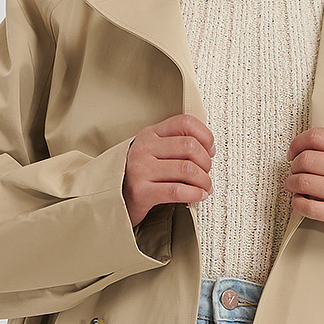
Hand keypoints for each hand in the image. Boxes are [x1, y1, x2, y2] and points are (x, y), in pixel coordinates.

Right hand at [122, 113, 213, 228]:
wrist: (113, 201)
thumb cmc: (139, 178)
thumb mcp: (153, 153)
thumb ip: (175, 145)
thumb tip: (208, 148)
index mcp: (150, 135)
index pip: (184, 123)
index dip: (205, 135)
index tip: (210, 150)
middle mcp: (144, 148)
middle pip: (190, 146)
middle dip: (206, 163)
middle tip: (206, 174)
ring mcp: (141, 169)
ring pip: (187, 169)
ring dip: (203, 181)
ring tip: (205, 188)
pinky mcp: (141, 191)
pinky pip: (177, 190)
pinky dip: (194, 194)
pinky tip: (198, 196)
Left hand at [283, 127, 323, 241]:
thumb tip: (305, 144)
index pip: (318, 137)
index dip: (298, 143)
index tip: (293, 151)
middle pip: (307, 159)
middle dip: (294, 165)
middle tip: (294, 170)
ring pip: (305, 182)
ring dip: (291, 183)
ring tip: (293, 185)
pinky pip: (310, 208)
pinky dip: (297, 203)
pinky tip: (299, 200)